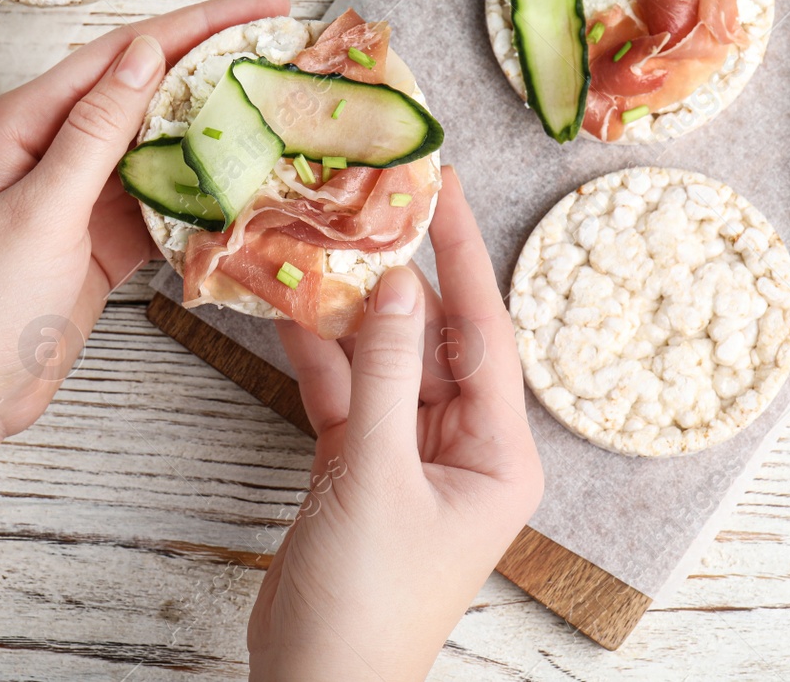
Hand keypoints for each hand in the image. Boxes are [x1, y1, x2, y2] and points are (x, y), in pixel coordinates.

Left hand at [0, 0, 290, 460]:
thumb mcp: (41, 210)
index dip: (198, 24)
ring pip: (158, 145)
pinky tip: (244, 181)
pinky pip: (158, 201)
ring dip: (214, 128)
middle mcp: (52, 147)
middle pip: (147, 89)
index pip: (125, 54)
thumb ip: (96, 132)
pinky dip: (198, 192)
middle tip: (284, 45)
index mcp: (26, 122)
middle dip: (215, 63)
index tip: (264, 5)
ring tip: (278, 104)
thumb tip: (144, 52)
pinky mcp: (96, 240)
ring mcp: (76, 195)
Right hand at [247, 167, 543, 680]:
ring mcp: (410, 458)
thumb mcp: (373, 475)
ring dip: (351, 312)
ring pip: (385, 362)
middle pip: (434, 340)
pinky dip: (321, 359)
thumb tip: (395, 284)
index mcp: (498, 453)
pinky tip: (291, 309)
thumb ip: (380, 374)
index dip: (463, 255)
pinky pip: (348, 396)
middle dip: (399, 275)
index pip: (485, 333)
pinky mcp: (361, 469)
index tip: (444, 188)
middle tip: (369, 200)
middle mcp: (464, 449)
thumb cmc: (365, 602)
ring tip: (320, 239)